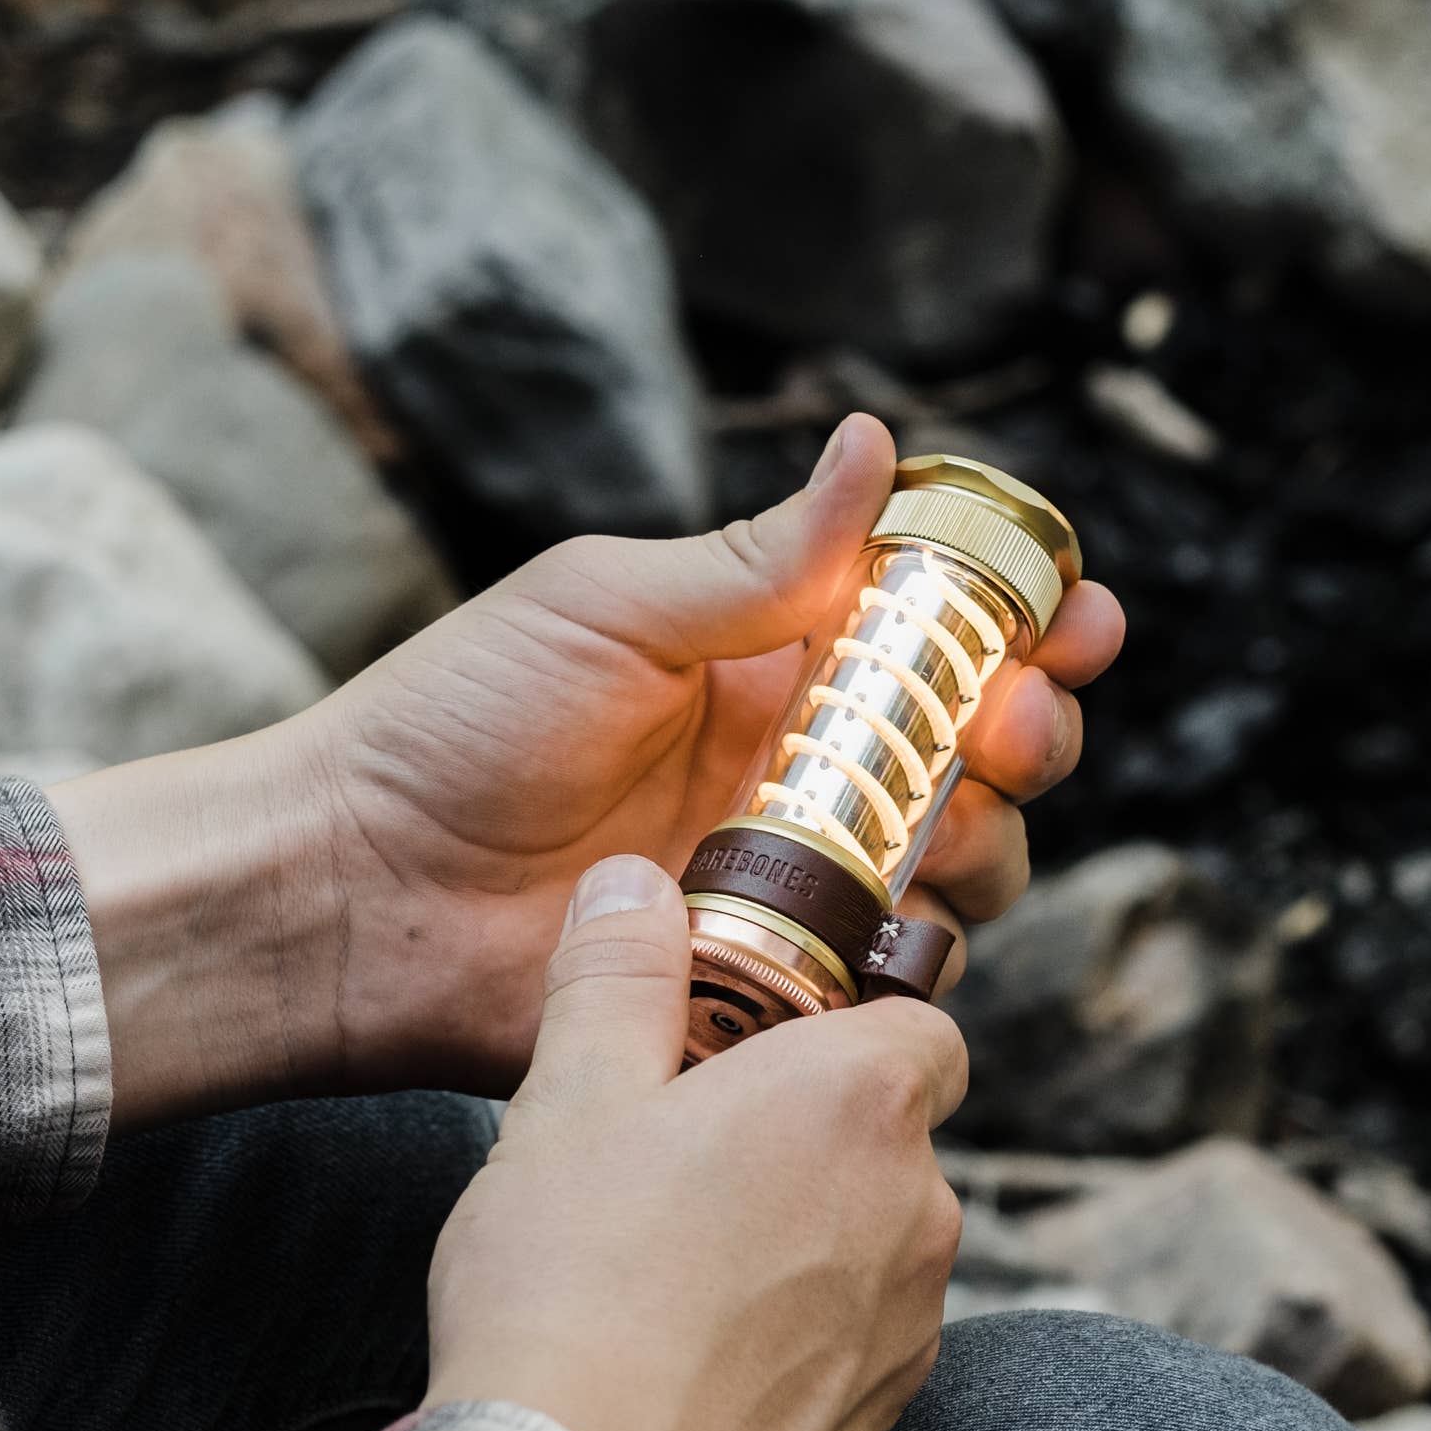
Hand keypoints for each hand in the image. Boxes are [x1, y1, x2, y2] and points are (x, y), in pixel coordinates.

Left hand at [285, 413, 1125, 1094]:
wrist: (352, 889)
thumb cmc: (454, 724)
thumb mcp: (607, 607)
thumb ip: (757, 560)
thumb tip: (879, 445)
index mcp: (771, 662)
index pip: (938, 629)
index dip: (1026, 618)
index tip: (1078, 611)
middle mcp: (800, 771)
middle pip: (981, 752)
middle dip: (1036, 727)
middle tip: (1020, 718)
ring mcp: (789, 882)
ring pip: (960, 867)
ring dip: (993, 836)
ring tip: (948, 820)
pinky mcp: (766, 984)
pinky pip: (886, 982)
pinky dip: (920, 953)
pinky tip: (898, 921)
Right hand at [424, 853, 966, 1430]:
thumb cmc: (571, 1289)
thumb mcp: (566, 1100)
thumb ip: (615, 976)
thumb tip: (634, 884)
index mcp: (860, 1097)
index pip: (918, 1021)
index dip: (843, 1025)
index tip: (753, 1044)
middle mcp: (920, 1205)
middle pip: (889, 1134)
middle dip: (804, 1136)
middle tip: (677, 1158)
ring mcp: (912, 1327)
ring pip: (872, 1242)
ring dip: (801, 1239)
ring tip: (669, 1267)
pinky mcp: (882, 1425)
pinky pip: (852, 1342)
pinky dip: (794, 1336)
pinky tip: (688, 1355)